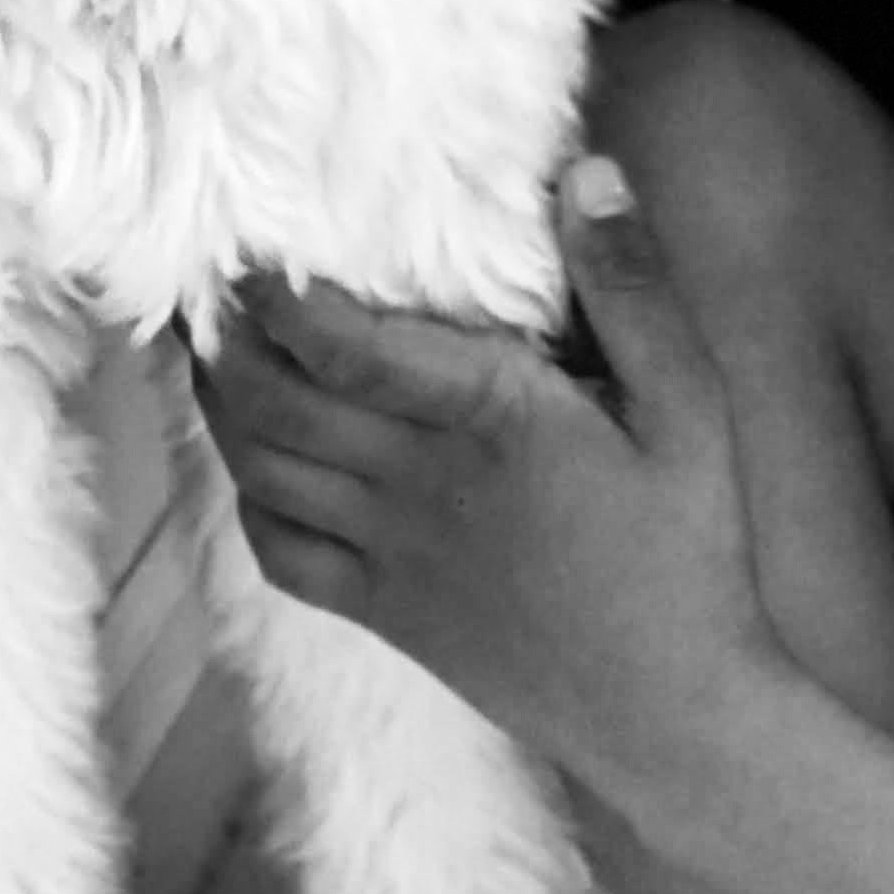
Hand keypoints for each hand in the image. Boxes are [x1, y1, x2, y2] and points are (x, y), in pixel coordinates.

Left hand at [197, 159, 780, 811]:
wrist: (677, 719)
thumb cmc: (690, 550)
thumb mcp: (691, 407)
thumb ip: (634, 288)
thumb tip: (588, 174)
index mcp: (487, 423)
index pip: (345, 348)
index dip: (280, 295)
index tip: (249, 244)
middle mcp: (418, 487)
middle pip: (276, 403)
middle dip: (226, 338)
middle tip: (201, 281)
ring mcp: (392, 558)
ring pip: (263, 471)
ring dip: (221, 406)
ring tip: (207, 349)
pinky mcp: (388, 614)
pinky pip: (283, 554)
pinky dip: (247, 499)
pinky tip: (247, 462)